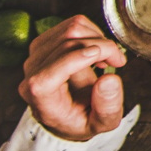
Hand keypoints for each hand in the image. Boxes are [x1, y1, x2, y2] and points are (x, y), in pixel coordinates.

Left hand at [18, 15, 126, 141]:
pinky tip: (96, 49)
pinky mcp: (44, 43)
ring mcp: (36, 55)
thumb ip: (107, 107)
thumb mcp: (101, 125)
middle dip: (101, 46)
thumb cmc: (82, 120)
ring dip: (96, 37)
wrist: (66, 115)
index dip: (78, 59)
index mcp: (41, 98)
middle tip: (118, 60)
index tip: (109, 58)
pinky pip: (69, 25)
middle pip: (65, 45)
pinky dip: (91, 32)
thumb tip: (109, 79)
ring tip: (106, 56)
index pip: (49, 74)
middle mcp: (32, 74)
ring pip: (68, 30)